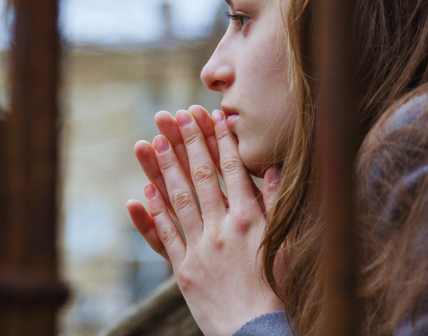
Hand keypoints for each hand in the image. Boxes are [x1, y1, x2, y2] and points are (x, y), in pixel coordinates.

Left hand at [126, 107, 281, 335]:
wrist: (257, 331)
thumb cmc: (278, 288)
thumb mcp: (285, 243)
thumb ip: (276, 204)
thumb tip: (273, 168)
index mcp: (250, 219)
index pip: (232, 169)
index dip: (219, 140)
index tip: (209, 114)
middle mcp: (223, 228)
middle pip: (201, 176)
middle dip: (186, 143)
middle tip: (172, 115)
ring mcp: (200, 248)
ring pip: (178, 199)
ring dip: (163, 168)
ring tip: (152, 141)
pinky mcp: (183, 269)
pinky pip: (164, 235)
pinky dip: (152, 213)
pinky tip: (142, 192)